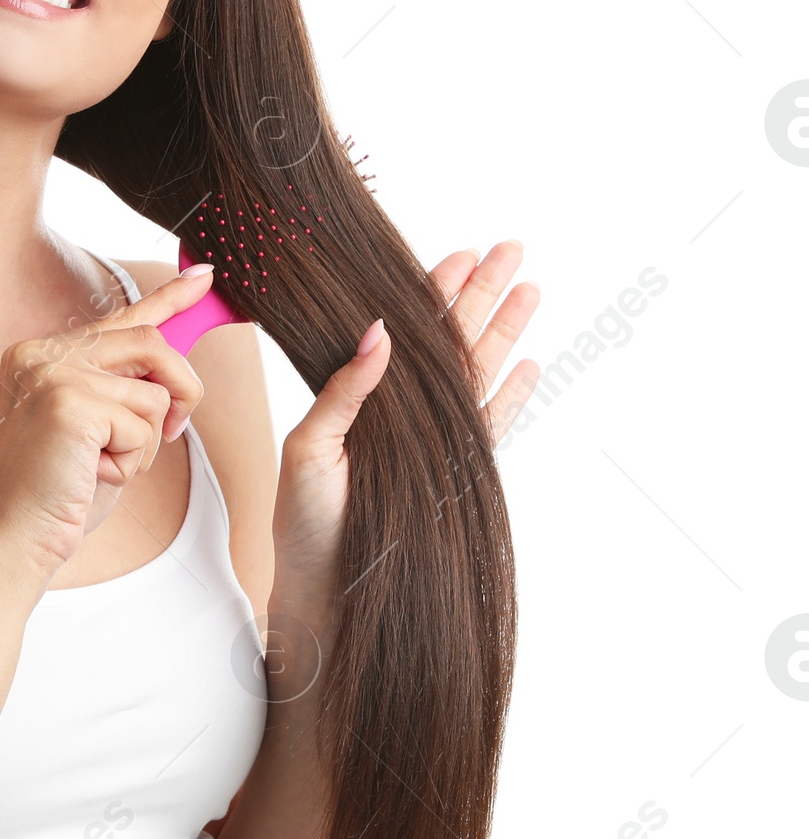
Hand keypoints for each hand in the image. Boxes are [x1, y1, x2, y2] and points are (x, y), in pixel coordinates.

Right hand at [0, 265, 216, 579]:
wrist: (13, 540)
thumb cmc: (56, 493)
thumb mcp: (94, 428)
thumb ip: (122, 387)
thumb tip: (175, 355)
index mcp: (40, 355)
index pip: (118, 318)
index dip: (169, 300)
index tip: (204, 276)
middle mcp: (41, 354)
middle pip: (150, 342)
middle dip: (181, 389)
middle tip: (173, 430)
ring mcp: (52, 374)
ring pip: (153, 392)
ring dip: (145, 442)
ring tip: (102, 465)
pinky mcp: (70, 403)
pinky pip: (143, 425)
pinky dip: (133, 460)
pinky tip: (94, 474)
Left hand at [271, 240, 540, 610]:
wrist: (328, 591)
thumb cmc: (305, 523)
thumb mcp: (311, 446)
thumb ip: (347, 389)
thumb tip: (379, 329)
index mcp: (362, 397)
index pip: (404, 331)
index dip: (432, 291)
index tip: (458, 252)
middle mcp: (401, 413)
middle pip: (450, 341)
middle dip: (481, 293)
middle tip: (511, 247)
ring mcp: (432, 442)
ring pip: (478, 373)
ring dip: (505, 331)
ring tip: (530, 288)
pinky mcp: (454, 475)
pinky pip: (491, 427)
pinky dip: (511, 397)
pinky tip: (532, 364)